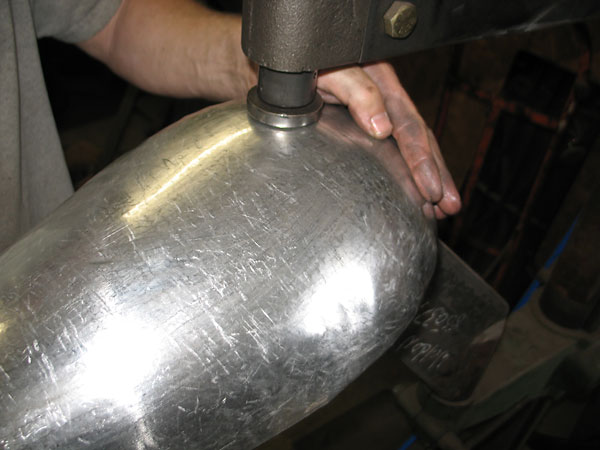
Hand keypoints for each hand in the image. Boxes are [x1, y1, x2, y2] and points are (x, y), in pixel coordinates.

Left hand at [317, 62, 460, 218]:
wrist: (290, 64)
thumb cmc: (309, 63)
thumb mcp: (332, 71)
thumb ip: (358, 92)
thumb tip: (382, 127)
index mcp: (382, 83)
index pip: (409, 127)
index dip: (421, 160)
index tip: (430, 188)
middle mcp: (386, 98)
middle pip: (419, 139)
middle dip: (436, 175)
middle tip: (450, 206)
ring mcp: (379, 111)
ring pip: (411, 147)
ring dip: (429, 177)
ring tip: (442, 209)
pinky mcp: (368, 123)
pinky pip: (394, 149)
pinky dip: (407, 172)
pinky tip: (414, 192)